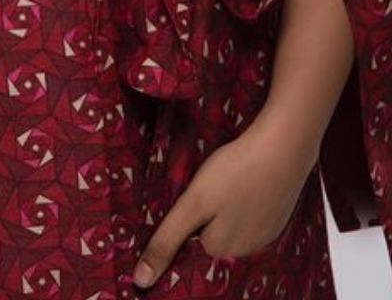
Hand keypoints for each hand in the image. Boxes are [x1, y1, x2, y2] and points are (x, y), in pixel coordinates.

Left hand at [132, 120, 315, 288]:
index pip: (189, 245)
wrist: (284, 146)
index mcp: (220, 250)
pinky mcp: (278, 218)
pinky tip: (244, 181)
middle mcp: (245, 251)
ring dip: (225, 209)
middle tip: (209, 183)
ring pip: (232, 227)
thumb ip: (167, 240)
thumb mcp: (193, 203)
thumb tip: (141, 281)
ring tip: (226, 179)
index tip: (187, 197)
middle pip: (211, 238)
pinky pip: (252, 218)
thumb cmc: (236, 170)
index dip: (184, 219)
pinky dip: (245, 203)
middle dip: (205, 215)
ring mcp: (265, 235)